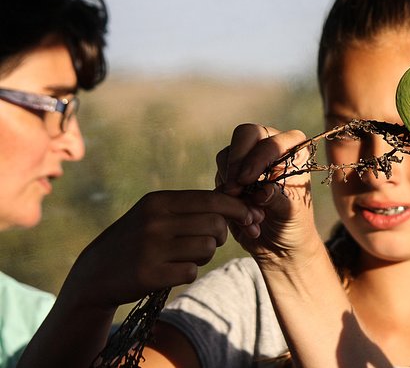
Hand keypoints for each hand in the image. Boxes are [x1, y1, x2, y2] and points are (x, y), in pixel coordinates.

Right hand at [60, 190, 249, 309]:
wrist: (95, 273)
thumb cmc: (137, 239)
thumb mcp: (156, 213)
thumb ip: (191, 206)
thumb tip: (237, 203)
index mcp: (159, 201)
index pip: (212, 199)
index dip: (237, 208)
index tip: (250, 216)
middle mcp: (155, 221)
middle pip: (216, 224)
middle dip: (221, 235)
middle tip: (209, 241)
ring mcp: (151, 248)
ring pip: (207, 248)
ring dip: (205, 255)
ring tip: (186, 255)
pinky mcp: (149, 274)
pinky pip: (192, 271)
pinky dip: (189, 272)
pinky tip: (172, 270)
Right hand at [215, 123, 321, 267]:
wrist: (278, 246)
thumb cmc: (293, 225)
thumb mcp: (291, 213)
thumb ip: (278, 199)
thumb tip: (262, 192)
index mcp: (293, 150)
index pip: (272, 139)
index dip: (257, 156)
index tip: (247, 180)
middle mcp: (270, 148)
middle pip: (245, 134)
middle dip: (237, 161)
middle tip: (234, 189)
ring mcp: (248, 160)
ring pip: (226, 156)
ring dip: (231, 184)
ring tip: (248, 213)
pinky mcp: (231, 176)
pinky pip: (219, 178)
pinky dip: (225, 197)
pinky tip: (241, 217)